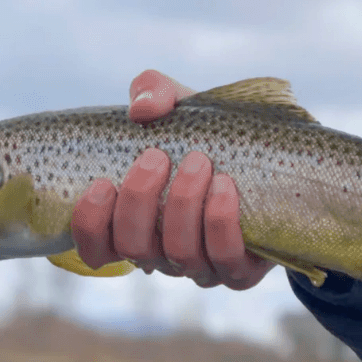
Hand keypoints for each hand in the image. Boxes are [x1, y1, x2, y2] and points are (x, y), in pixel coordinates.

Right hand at [69, 69, 276, 289]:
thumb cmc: (208, 135)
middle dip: (140, 200)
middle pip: (134, 248)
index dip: (90, 224)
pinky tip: (224, 186)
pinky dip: (220, 221)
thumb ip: (152, 91)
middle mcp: (161, 252)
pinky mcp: (240, 269)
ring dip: (182, 204)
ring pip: (179, 253)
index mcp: (134, 224)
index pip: (94, 248)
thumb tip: (143, 109)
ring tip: (198, 161)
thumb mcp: (178, 106)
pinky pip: (225, 257)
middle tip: (156, 157)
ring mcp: (200, 266)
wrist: (271, 157)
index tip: (102, 183)